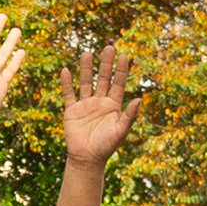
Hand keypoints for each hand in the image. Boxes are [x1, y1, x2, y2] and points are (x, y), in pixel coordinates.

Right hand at [61, 46, 142, 167]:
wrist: (87, 158)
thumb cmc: (106, 146)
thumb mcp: (121, 130)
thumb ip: (130, 115)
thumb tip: (140, 99)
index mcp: (113, 106)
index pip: (118, 84)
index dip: (121, 70)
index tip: (124, 56)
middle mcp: (100, 102)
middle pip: (103, 79)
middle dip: (106, 64)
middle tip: (109, 47)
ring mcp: (85, 105)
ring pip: (86, 83)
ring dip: (86, 69)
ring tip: (87, 53)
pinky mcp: (72, 110)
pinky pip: (69, 94)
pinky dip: (67, 83)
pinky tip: (66, 70)